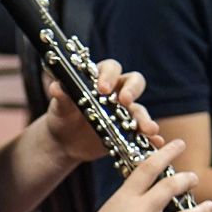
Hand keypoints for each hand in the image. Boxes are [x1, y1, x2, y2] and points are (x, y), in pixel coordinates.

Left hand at [43, 59, 163, 164]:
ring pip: (140, 110)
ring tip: (148, 129)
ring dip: (145, 118)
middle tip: (125, 101)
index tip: (102, 88)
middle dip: (132, 90)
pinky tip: (155, 142)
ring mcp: (124, 112)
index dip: (109, 75)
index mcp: (100, 79)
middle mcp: (117, 92)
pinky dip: (150, 137)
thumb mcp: (58, 107)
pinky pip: (142, 132)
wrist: (64, 141)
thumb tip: (56, 88)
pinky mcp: (128, 130)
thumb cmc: (62, 116)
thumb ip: (61, 97)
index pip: (111, 68)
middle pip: (134, 82)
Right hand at [74, 139, 211, 211]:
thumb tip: (147, 196)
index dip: (168, 152)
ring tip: (210, 207)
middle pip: (173, 186)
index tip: (179, 145)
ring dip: (203, 210)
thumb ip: (128, 202)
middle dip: (188, 179)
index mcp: (124, 199)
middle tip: (194, 178)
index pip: (149, 167)